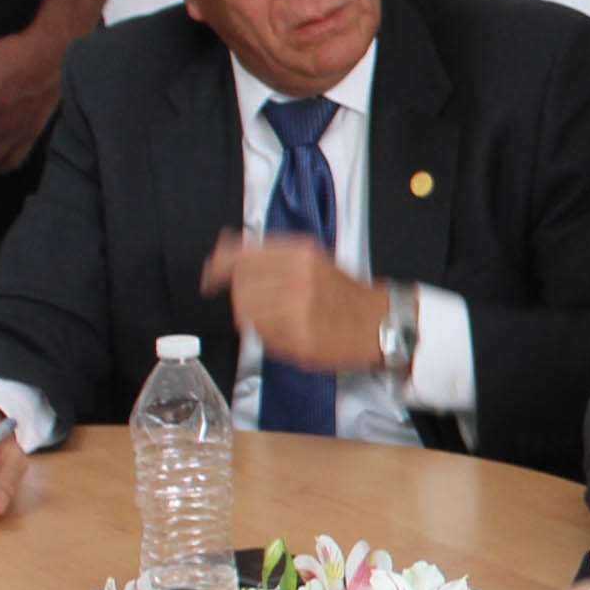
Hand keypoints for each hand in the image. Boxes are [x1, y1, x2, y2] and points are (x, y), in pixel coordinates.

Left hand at [202, 234, 392, 375]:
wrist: (378, 322)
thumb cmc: (343, 293)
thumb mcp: (311, 259)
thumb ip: (268, 255)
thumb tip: (222, 251)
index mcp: (299, 253)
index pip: (242, 257)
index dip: (219, 267)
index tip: (210, 276)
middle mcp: (297, 278)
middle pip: (241, 288)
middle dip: (243, 297)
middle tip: (261, 303)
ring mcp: (297, 309)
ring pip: (248, 314)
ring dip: (255, 318)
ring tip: (279, 318)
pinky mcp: (298, 337)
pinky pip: (262, 336)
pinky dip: (268, 336)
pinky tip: (288, 331)